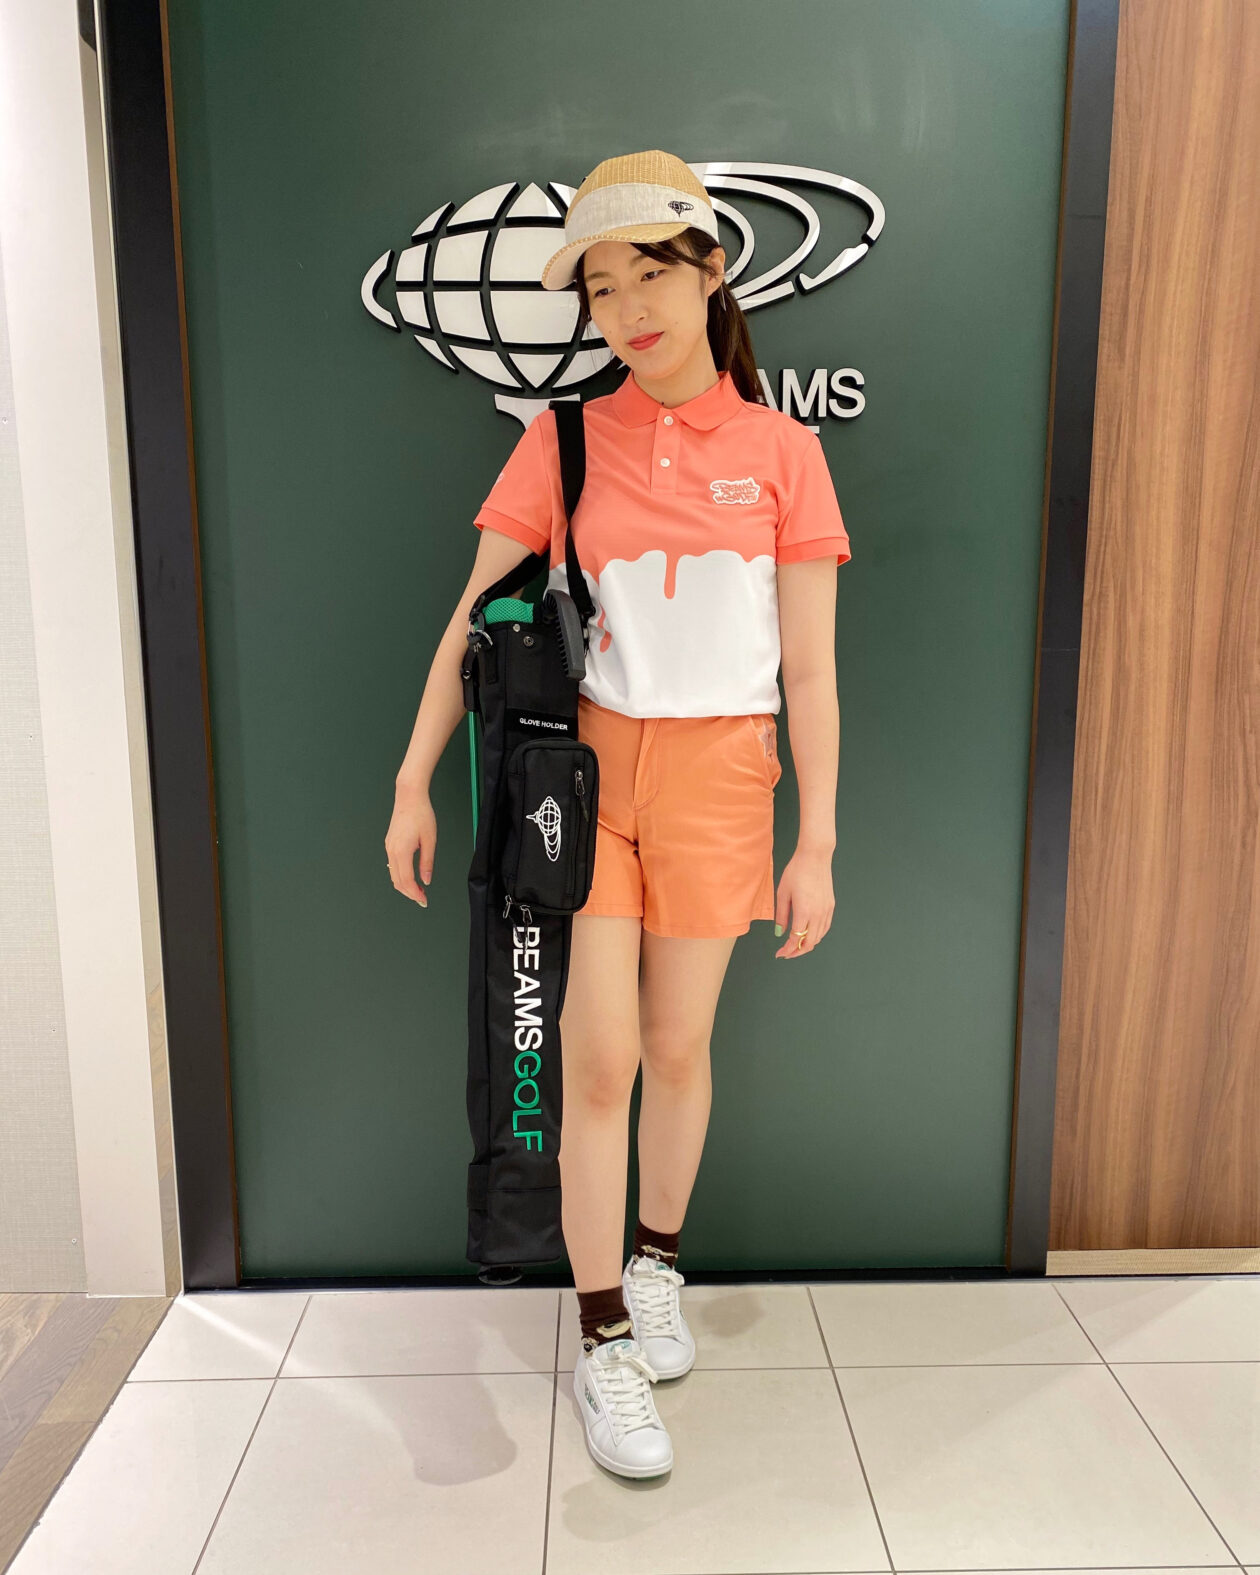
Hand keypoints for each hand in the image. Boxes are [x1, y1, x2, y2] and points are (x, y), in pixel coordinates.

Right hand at [386, 784, 435, 906]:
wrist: (409, 797)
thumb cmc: (421, 814)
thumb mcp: (430, 840)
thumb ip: (427, 862)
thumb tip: (426, 880)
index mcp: (402, 851)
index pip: (406, 881)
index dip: (415, 894)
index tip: (424, 900)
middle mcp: (392, 851)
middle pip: (397, 881)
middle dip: (409, 893)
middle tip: (422, 899)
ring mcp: (389, 847)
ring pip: (393, 875)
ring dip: (404, 885)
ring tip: (418, 891)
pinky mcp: (390, 844)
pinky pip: (392, 866)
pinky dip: (400, 876)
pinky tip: (410, 878)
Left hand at [772, 846, 834, 958]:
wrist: (815, 857)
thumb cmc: (796, 871)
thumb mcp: (783, 893)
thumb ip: (781, 915)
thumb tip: (780, 933)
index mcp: (804, 912)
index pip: (796, 939)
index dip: (787, 949)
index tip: (780, 954)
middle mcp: (818, 914)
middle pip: (810, 943)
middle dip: (797, 952)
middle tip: (787, 953)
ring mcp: (826, 910)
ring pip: (819, 937)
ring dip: (807, 944)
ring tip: (796, 945)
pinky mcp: (830, 906)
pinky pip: (825, 927)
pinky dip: (817, 935)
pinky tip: (809, 934)